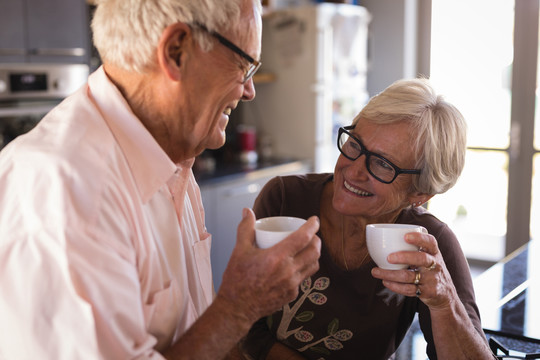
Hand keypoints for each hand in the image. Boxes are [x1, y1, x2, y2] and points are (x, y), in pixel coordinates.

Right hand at [217, 208, 320, 322]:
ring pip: (313, 266)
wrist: (237, 308)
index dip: (312, 226)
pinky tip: (296, 266)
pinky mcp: (292, 295)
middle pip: (314, 251)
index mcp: (277, 257)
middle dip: (316, 240)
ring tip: (308, 249)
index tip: (314, 220)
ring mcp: (292, 285)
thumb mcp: (239, 251)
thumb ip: (245, 229)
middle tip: (311, 235)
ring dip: (314, 255)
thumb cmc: (237, 280)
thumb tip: (247, 211)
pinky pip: (304, 278)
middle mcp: (288, 271)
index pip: (303, 238)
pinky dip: (304, 269)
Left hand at [370, 231, 458, 309]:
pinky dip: (395, 286)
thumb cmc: (429, 270)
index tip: (405, 236)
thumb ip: (413, 249)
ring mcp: (431, 279)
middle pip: (421, 259)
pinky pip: (409, 289)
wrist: (445, 294)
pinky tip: (385, 282)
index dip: (419, 238)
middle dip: (404, 257)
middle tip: (388, 257)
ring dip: (390, 274)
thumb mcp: (428, 257)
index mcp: (434, 252)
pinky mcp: (427, 292)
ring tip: (375, 271)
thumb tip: (382, 242)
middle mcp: (435, 265)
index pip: (430, 242)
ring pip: (410, 276)